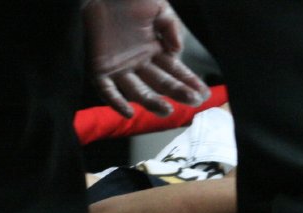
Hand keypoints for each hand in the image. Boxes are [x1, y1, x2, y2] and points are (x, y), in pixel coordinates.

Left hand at [83, 0, 210, 117]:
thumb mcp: (159, 8)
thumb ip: (171, 28)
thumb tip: (176, 52)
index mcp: (154, 49)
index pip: (175, 71)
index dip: (189, 82)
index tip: (203, 93)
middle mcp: (139, 62)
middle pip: (161, 83)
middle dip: (178, 92)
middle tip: (193, 101)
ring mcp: (119, 67)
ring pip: (138, 91)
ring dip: (152, 103)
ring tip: (167, 110)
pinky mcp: (99, 68)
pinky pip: (107, 90)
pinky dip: (116, 102)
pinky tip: (129, 112)